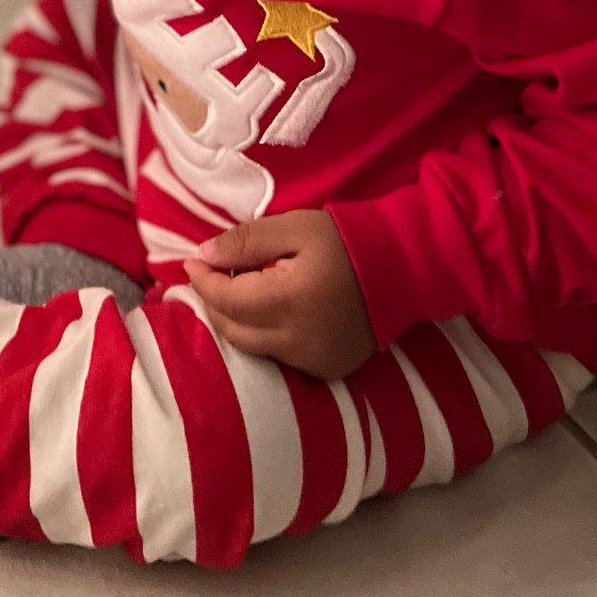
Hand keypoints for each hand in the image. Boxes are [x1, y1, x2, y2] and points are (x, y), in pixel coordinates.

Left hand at [184, 209, 375, 379]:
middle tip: (208, 274)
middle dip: (213, 302)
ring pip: (253, 348)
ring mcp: (314, 362)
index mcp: (288, 303)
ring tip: (233, 290)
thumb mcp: (294, 227)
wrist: (405, 267)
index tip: (191, 261)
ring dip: (235, 321)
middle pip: (233, 331)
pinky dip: (263, 336)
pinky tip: (264, 311)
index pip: (226, 301)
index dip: (203, 281)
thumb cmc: (346, 239)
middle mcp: (297, 341)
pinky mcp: (328, 370)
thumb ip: (246, 242)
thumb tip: (203, 255)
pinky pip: (279, 357)